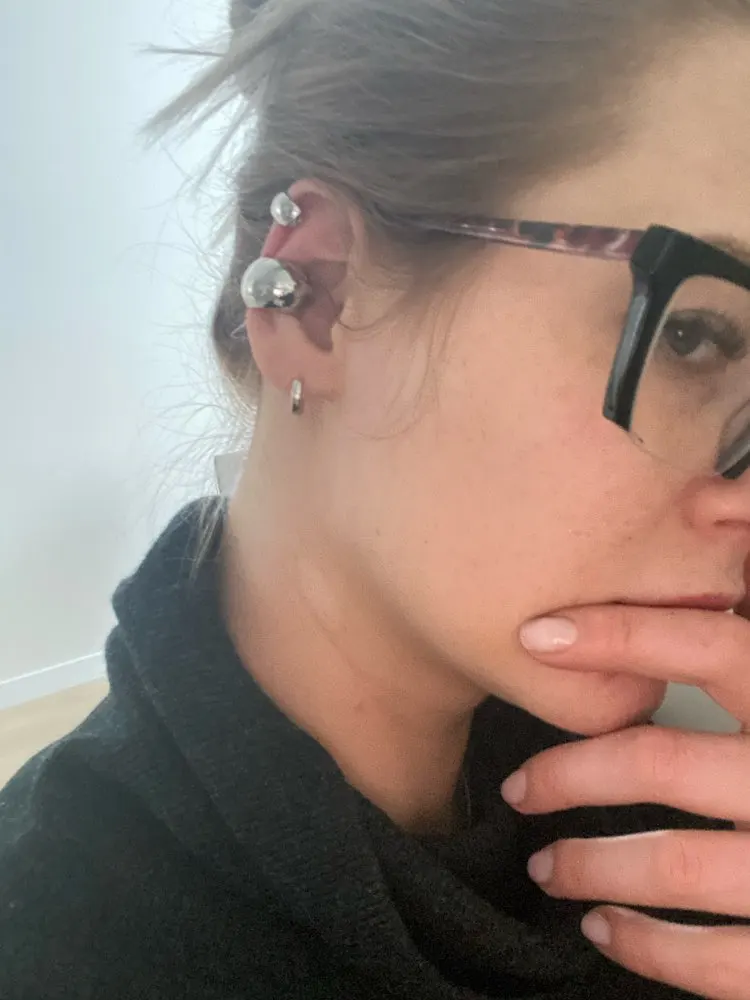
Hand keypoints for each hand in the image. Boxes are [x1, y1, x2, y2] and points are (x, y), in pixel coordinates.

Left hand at [502, 603, 749, 998]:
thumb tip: (735, 526)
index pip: (708, 647)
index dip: (618, 635)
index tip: (535, 637)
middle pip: (663, 762)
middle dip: (571, 772)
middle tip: (518, 787)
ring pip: (675, 864)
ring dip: (590, 863)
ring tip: (544, 864)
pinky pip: (719, 959)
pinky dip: (648, 947)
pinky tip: (602, 928)